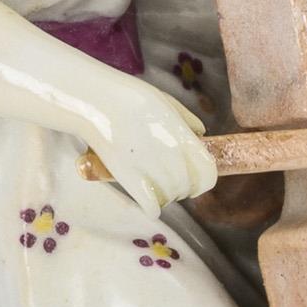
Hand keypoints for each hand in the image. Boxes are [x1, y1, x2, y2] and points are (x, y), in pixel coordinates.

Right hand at [86, 76, 217, 221]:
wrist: (98, 100)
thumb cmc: (130, 98)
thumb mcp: (167, 102)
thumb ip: (187, 120)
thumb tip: (200, 134)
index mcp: (183, 137)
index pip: (208, 172)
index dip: (205, 180)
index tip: (196, 180)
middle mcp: (171, 155)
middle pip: (188, 187)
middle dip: (183, 188)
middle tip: (170, 183)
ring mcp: (150, 167)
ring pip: (170, 198)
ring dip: (166, 197)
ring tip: (156, 188)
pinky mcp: (129, 178)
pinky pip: (151, 206)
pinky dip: (152, 208)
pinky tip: (150, 205)